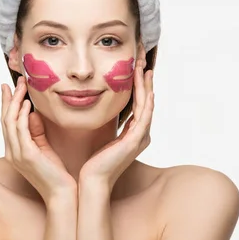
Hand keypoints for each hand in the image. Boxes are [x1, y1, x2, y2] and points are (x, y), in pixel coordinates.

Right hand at [1, 76, 76, 204]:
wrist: (62, 194)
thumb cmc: (56, 174)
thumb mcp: (44, 148)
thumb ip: (37, 132)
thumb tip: (34, 113)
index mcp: (14, 151)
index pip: (7, 122)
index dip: (7, 104)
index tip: (9, 87)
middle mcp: (11, 152)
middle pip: (5, 119)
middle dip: (10, 98)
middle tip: (15, 81)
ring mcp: (16, 154)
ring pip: (10, 122)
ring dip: (16, 102)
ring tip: (22, 87)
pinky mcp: (26, 156)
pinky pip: (21, 130)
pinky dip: (23, 115)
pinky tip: (28, 104)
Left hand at [79, 44, 154, 192]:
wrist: (91, 182)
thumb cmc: (92, 162)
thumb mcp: (100, 137)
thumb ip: (103, 123)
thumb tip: (94, 105)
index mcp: (133, 134)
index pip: (138, 102)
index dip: (138, 83)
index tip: (135, 65)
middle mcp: (140, 134)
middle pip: (146, 100)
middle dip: (144, 78)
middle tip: (142, 58)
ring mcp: (140, 137)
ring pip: (147, 103)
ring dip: (146, 84)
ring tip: (144, 65)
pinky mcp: (135, 141)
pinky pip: (144, 114)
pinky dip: (146, 99)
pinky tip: (146, 86)